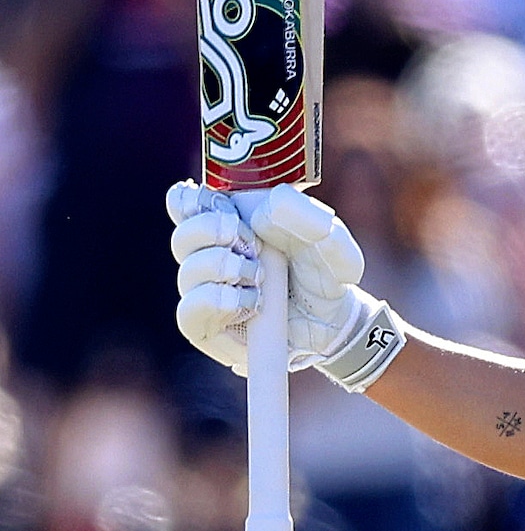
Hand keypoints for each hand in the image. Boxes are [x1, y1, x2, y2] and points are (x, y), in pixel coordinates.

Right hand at [166, 181, 406, 390]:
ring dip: (220, 269)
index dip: (187, 202)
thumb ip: (304, 216)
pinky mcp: (210, 328)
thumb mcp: (329, 239)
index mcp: (229, 221)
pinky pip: (188, 315)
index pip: (184, 204)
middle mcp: (211, 255)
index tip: (221, 207)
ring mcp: (208, 293)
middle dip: (210, 233)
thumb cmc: (327, 272)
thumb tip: (265, 208)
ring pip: (187, 274)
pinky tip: (246, 302)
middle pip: (182, 238)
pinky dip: (214, 303)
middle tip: (250, 243)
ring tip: (258, 278)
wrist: (336, 320)